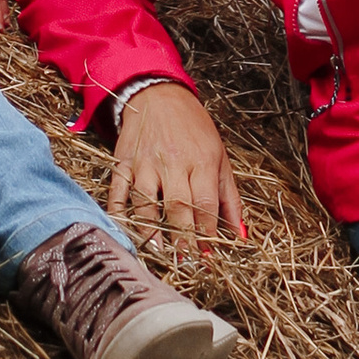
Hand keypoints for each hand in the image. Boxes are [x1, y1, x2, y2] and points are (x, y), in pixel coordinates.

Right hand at [106, 81, 247, 256]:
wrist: (159, 96)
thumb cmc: (193, 129)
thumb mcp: (220, 157)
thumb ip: (229, 197)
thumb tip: (240, 234)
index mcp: (201, 161)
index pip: (205, 204)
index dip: (207, 234)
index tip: (208, 256)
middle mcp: (173, 162)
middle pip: (177, 207)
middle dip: (182, 239)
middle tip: (185, 262)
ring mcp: (145, 163)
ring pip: (146, 202)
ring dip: (151, 230)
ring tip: (158, 252)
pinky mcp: (124, 162)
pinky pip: (118, 190)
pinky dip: (119, 211)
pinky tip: (125, 230)